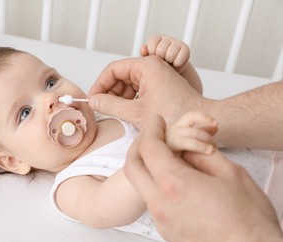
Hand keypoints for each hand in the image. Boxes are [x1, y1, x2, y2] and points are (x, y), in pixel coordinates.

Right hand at [88, 55, 206, 129]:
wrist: (199, 125)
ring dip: (118, 97)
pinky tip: (125, 112)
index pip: (113, 69)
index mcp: (147, 66)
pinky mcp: (160, 86)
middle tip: (100, 107)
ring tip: (112, 112)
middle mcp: (152, 67)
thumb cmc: (175, 116)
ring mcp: (157, 76)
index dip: (99, 84)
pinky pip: (138, 89)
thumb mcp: (136, 113)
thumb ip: (110, 105)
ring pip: (128, 83)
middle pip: (120, 75)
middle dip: (108, 91)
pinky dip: (129, 100)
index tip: (92, 98)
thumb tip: (94, 101)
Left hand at [124, 115, 282, 241]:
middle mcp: (159, 202)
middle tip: (153, 134)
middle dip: (139, 144)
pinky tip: (176, 180)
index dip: (152, 129)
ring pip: (140, 184)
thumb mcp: (231, 175)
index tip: (158, 121)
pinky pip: (152, 200)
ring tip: (167, 156)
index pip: (149, 147)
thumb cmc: (248, 222)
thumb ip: (202, 155)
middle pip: (132, 165)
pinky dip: (156, 183)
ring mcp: (160, 219)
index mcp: (174, 184)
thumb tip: (186, 149)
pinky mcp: (165, 230)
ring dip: (146, 164)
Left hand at [140, 35, 189, 72]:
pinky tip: (176, 63)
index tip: (154, 58)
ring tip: (169, 63)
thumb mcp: (149, 60)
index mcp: (156, 40)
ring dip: (169, 61)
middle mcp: (166, 39)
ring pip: (170, 54)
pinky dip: (177, 63)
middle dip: (160, 59)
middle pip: (161, 49)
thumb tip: (143, 48)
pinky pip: (180, 58)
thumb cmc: (158, 64)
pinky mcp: (185, 48)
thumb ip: (145, 54)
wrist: (173, 70)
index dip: (152, 53)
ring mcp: (176, 43)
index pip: (152, 43)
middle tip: (162, 61)